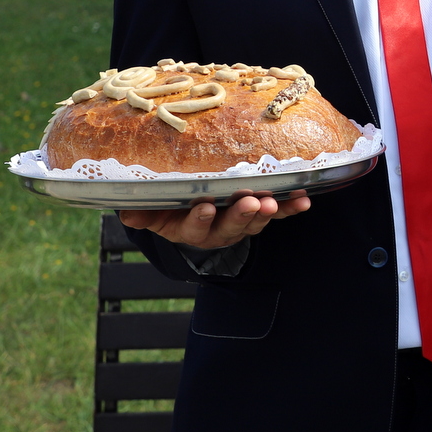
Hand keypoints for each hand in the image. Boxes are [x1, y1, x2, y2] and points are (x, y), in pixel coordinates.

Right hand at [119, 189, 310, 248]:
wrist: (193, 213)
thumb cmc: (171, 209)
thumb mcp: (154, 213)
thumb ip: (143, 214)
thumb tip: (126, 213)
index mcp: (190, 230)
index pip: (194, 228)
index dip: (200, 219)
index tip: (204, 207)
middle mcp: (218, 231)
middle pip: (230, 227)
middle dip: (241, 215)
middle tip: (250, 202)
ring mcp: (240, 224)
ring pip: (254, 222)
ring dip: (267, 213)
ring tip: (275, 201)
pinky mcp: (259, 215)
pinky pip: (277, 213)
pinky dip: (291, 208)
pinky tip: (304, 201)